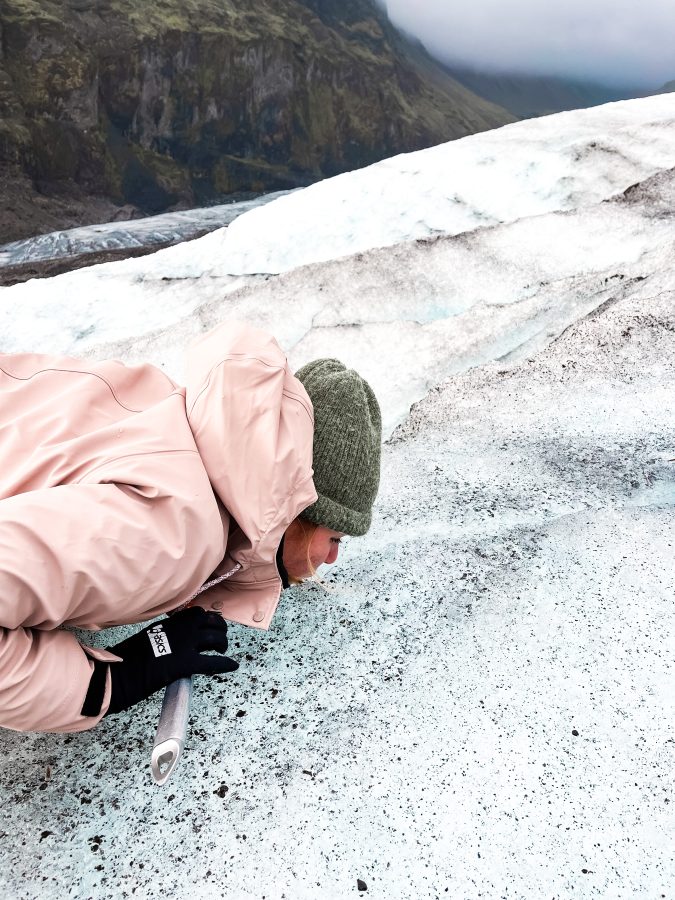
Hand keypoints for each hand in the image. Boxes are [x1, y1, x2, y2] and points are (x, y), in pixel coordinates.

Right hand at [105, 607, 237, 714]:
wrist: (118, 673)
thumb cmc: (126, 660)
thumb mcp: (146, 638)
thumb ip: (163, 636)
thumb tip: (172, 643)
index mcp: (169, 622)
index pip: (196, 613)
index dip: (207, 620)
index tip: (209, 626)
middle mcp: (180, 628)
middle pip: (211, 622)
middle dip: (220, 629)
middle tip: (221, 639)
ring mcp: (185, 644)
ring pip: (215, 638)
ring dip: (222, 644)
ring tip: (223, 651)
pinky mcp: (187, 663)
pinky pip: (213, 661)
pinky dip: (225, 664)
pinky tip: (232, 666)